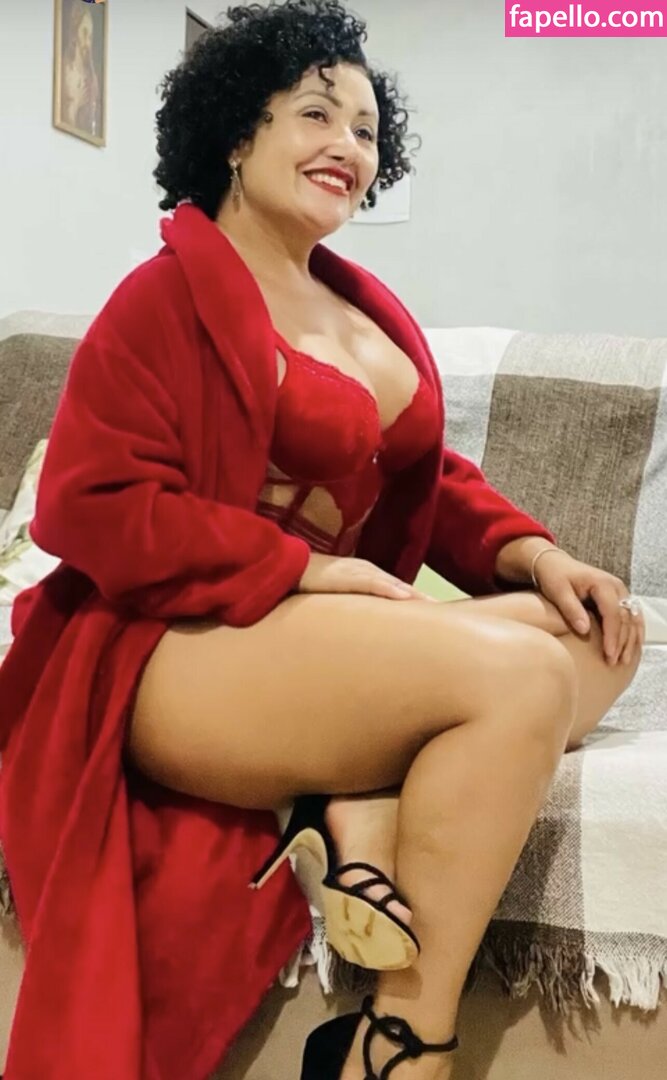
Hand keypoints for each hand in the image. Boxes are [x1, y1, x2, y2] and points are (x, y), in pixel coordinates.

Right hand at [296, 552, 437, 602]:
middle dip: (425, 601)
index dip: (419, 602)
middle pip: (403, 588)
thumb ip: (352, 606)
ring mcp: (358, 573)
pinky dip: (389, 590)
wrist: (287, 566)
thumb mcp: (337, 595)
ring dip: (414, 597)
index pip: (399, 591)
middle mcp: (368, 572)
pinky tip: (404, 598)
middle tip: (451, 616)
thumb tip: (363, 626)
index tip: (441, 616)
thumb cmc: (310, 582)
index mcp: (368, 577)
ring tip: (435, 609)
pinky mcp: (346, 577)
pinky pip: (372, 584)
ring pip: (393, 585)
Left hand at [533, 550, 644, 665]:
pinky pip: (632, 616)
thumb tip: (584, 630)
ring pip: (633, 618)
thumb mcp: (558, 591)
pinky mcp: (619, 597)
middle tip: (614, 662)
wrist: (554, 563)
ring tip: (623, 660)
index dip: (612, 635)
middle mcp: (616, 586)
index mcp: (602, 583)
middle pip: (626, 618)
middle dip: (622, 642)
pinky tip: (630, 647)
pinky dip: (632, 632)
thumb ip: (571, 609)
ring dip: (631, 640)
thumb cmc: (554, 576)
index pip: (613, 613)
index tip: (609, 654)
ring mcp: (620, 591)